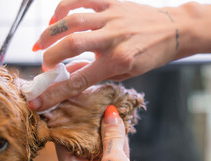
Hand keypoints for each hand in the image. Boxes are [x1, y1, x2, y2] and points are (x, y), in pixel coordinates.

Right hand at [30, 0, 181, 110]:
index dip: (54, 92)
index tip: (36, 100)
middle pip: (71, 45)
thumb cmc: (150, 55)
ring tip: (40, 44)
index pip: (79, 79)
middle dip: (49, 57)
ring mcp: (112, 17)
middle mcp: (114, 38)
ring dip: (50, 33)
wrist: (174, 30)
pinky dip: (62, 8)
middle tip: (43, 66)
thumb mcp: (126, 72)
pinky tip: (56, 19)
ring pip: (72, 21)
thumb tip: (68, 75)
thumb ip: (96, 74)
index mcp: (119, 60)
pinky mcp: (112, 2)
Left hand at [55, 105, 166, 160]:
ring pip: (99, 148)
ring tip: (110, 107)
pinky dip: (117, 142)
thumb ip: (111, 136)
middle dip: (90, 122)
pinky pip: (112, 155)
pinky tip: (122, 125)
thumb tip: (110, 112)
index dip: (69, 120)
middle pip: (82, 142)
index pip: (64, 140)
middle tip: (95, 100)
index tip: (75, 101)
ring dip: (106, 131)